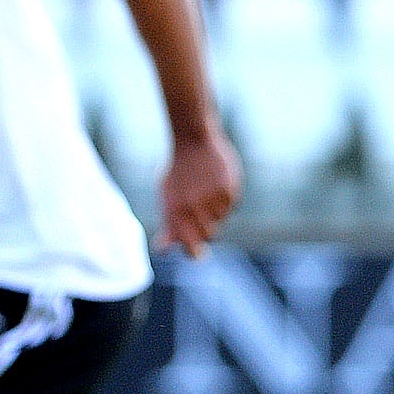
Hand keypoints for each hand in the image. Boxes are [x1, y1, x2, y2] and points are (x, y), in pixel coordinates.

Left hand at [158, 131, 241, 256]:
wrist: (193, 140)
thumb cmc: (177, 172)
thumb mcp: (168, 197)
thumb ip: (169, 225)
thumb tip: (162, 250)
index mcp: (176, 211)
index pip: (191, 246)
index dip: (194, 252)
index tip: (196, 252)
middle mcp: (194, 207)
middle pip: (208, 235)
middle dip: (204, 228)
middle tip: (198, 211)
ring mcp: (212, 198)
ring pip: (221, 219)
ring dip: (215, 212)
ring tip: (206, 191)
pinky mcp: (229, 189)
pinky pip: (231, 206)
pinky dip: (225, 200)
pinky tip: (216, 184)